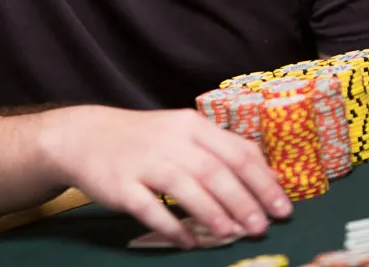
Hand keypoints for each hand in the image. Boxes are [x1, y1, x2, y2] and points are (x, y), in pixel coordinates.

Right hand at [34, 105, 290, 248]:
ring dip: (213, 214)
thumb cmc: (145, 139)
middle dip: (243, 202)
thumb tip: (267, 177)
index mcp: (191, 125)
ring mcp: (144, 162)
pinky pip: (151, 209)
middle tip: (261, 228)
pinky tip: (188, 242)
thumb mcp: (183, 132)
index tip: (282, 208)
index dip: (263, 181)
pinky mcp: (121, 186)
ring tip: (232, 235)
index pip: (236, 151)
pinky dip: (172, 227)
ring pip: (185, 187)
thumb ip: (221, 150)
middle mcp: (170, 140)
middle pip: (214, 171)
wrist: (85, 136)